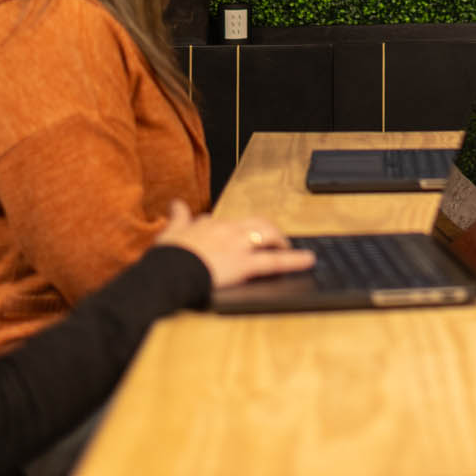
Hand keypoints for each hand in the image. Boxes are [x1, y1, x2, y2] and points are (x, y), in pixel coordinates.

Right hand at [155, 200, 314, 288]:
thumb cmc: (168, 257)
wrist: (169, 272)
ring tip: (287, 247)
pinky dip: (294, 260)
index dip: (236, 229)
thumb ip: (177, 217)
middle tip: (273, 238)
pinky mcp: (245, 264)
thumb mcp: (170, 233)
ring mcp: (239, 245)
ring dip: (280, 240)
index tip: (238, 235)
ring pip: (268, 235)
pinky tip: (308, 260)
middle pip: (256, 223)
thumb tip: (176, 203)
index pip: (228, 221)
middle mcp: (228, 230)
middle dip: (267, 229)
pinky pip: (275, 261)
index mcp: (210, 223)